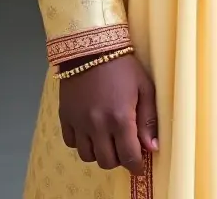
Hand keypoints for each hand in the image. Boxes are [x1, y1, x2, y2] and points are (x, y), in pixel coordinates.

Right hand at [58, 52, 157, 175]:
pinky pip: (71, 143)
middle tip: (125, 148)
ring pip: (88, 156)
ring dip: (100, 152)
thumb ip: (148, 119)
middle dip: (119, 159)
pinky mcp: (64, 118)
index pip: (128, 156)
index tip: (140, 168)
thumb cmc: (123, 66)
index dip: (136, 166)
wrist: (92, 48)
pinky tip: (91, 131)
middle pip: (107, 161)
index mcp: (120, 118)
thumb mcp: (144, 87)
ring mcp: (78, 123)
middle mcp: (97, 125)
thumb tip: (152, 147)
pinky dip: (82, 143)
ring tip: (108, 139)